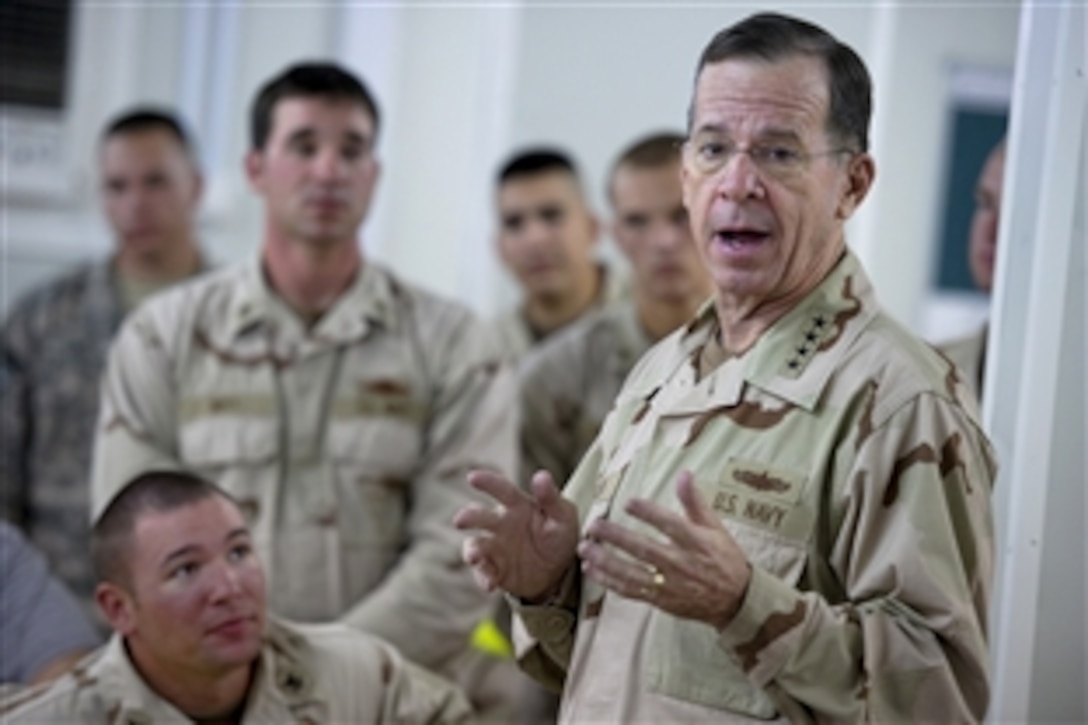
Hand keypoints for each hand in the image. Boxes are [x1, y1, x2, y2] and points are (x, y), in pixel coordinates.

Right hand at [453, 469, 579, 600]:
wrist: (560, 572)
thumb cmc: (559, 535)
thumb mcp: (563, 516)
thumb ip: (551, 498)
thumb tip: (541, 475)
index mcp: (518, 505)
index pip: (501, 490)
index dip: (487, 482)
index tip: (472, 477)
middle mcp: (500, 524)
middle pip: (479, 516)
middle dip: (468, 517)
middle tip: (460, 520)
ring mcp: (495, 547)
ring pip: (474, 545)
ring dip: (471, 551)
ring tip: (474, 557)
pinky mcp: (494, 570)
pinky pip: (483, 573)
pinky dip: (483, 578)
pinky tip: (490, 585)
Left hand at [578, 471, 750, 629]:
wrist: (736, 601)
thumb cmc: (724, 558)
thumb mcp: (715, 527)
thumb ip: (695, 501)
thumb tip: (684, 474)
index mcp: (697, 543)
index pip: (671, 525)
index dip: (650, 514)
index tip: (629, 502)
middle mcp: (682, 564)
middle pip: (646, 550)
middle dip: (618, 537)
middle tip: (594, 525)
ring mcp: (670, 585)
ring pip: (633, 573)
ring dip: (607, 561)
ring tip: (585, 548)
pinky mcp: (661, 600)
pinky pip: (631, 591)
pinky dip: (610, 582)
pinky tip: (592, 569)